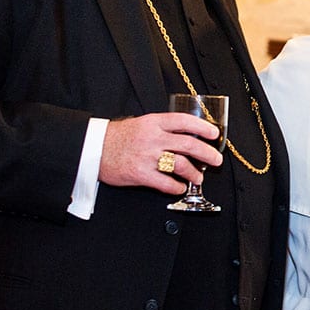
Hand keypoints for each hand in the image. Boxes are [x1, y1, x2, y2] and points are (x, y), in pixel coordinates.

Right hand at [100, 113, 223, 192]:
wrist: (93, 149)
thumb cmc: (117, 137)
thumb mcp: (141, 124)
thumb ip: (161, 128)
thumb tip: (186, 134)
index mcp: (153, 123)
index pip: (184, 122)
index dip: (202, 127)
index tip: (214, 134)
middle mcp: (153, 138)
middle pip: (188, 144)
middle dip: (207, 153)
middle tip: (216, 160)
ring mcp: (147, 157)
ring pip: (181, 165)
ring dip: (194, 173)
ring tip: (198, 177)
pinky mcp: (140, 174)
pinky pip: (165, 183)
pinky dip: (176, 187)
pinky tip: (179, 188)